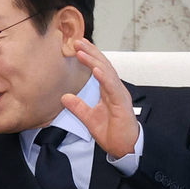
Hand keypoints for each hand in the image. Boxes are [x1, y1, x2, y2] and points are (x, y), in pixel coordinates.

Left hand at [62, 40, 138, 158]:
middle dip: (91, 52)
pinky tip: (96, 69)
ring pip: (107, 73)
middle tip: (77, 41)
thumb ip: (78, 107)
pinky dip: (104, 77)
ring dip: (94, 61)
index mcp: (108, 91)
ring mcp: (119, 95)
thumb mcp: (89, 118)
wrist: (125, 147)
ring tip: (82, 51)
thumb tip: (64, 97)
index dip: (89, 57)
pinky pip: (112, 88)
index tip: (77, 46)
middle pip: (103, 66)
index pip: (98, 69)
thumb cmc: (112, 132)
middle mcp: (115, 89)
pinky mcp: (122, 104)